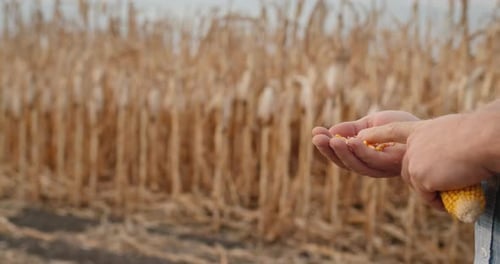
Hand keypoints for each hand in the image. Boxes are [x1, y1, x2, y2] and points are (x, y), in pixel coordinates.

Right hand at [312, 111, 418, 176]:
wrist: (429, 128)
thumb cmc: (401, 125)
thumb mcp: (371, 123)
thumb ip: (352, 129)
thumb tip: (332, 131)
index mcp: (363, 156)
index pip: (341, 154)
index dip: (327, 145)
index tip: (315, 132)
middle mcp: (371, 166)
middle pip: (345, 163)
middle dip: (329, 150)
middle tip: (316, 137)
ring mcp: (382, 168)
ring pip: (355, 165)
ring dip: (341, 152)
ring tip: (329, 139)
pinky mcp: (393, 166)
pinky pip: (372, 161)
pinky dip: (359, 151)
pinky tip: (350, 141)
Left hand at [357, 113, 495, 209]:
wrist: (482, 139)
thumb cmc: (478, 134)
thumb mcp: (451, 132)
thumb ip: (438, 142)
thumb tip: (443, 155)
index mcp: (421, 130)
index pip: (393, 131)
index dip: (378, 134)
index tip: (362, 135)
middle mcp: (412, 146)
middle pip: (409, 170)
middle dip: (424, 180)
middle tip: (445, 182)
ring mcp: (413, 162)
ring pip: (418, 185)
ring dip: (434, 191)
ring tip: (454, 186)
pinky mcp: (419, 178)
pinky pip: (428, 197)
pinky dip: (439, 201)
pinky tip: (451, 195)